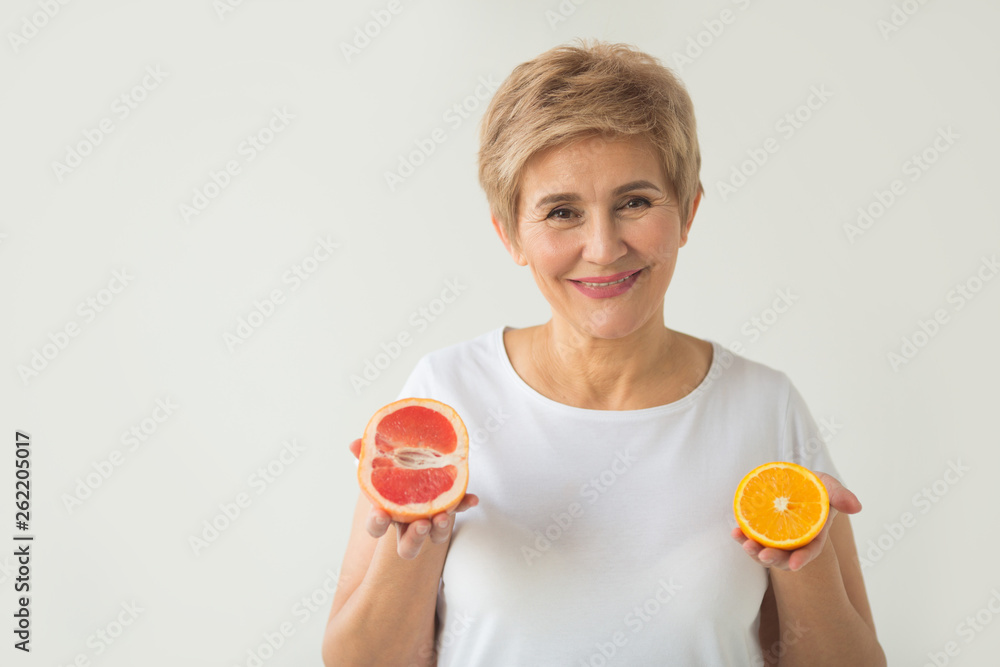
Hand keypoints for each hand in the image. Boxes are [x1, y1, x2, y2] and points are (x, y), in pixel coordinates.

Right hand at [349, 438, 478, 559]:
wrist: (417, 466)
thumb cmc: (394, 471)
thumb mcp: (380, 461)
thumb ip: (368, 454)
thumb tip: (353, 444)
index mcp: (388, 513)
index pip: (376, 528)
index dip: (377, 524)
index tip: (381, 514)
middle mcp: (408, 524)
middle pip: (408, 547)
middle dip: (414, 539)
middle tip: (421, 524)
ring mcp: (430, 520)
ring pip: (434, 537)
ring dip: (440, 530)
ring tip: (442, 516)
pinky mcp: (448, 508)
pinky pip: (457, 509)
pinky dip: (464, 503)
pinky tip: (472, 498)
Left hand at [731, 472, 860, 571]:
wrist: (792, 482)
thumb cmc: (813, 486)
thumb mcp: (828, 486)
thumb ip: (840, 495)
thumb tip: (856, 507)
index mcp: (812, 535)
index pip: (809, 551)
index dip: (802, 559)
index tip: (793, 565)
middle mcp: (793, 540)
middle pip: (784, 556)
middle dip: (773, 559)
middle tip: (763, 556)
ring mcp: (774, 537)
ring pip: (765, 550)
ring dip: (754, 550)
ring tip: (745, 543)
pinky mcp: (759, 529)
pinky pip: (750, 536)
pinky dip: (742, 536)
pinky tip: (735, 532)